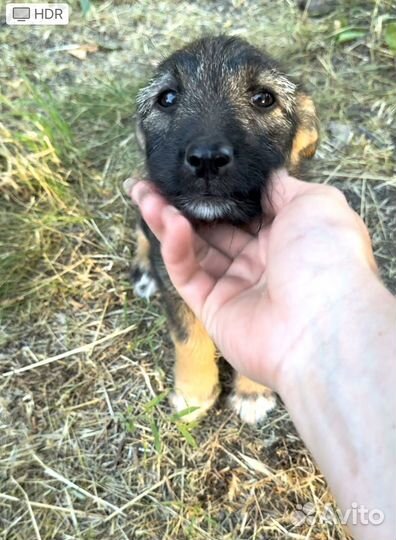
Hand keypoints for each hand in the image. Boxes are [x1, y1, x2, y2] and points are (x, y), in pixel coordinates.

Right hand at [129, 170, 376, 392]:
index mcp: (286, 235)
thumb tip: (261, 177)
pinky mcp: (213, 309)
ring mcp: (236, 286)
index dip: (215, 190)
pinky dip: (176, 248)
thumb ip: (281, 186)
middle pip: (212, 227)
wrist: (322, 325)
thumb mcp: (314, 202)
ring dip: (167, 219)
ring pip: (194, 248)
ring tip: (142, 193)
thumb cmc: (325, 257)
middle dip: (181, 203)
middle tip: (149, 182)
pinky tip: (168, 222)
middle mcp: (260, 260)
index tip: (189, 172)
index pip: (241, 208)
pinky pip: (188, 273)